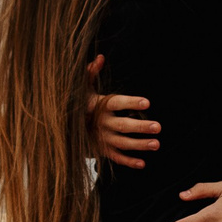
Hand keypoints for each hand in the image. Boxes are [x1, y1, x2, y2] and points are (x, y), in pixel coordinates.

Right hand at [84, 54, 158, 168]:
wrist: (63, 128)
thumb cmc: (79, 104)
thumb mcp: (82, 89)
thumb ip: (91, 73)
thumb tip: (101, 57)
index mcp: (99, 106)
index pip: (117, 103)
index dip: (131, 103)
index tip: (147, 103)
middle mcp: (102, 123)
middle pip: (123, 126)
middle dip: (140, 127)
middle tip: (158, 127)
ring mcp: (102, 138)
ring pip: (123, 143)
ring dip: (139, 145)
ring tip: (156, 144)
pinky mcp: (102, 150)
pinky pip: (116, 158)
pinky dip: (128, 162)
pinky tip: (142, 163)